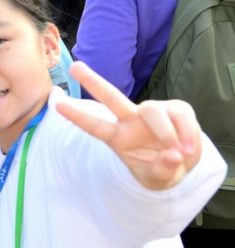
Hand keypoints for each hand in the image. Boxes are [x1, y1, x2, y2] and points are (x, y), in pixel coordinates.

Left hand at [56, 61, 202, 190]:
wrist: (184, 163)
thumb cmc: (161, 169)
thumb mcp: (158, 180)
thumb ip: (162, 171)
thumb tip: (173, 155)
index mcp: (118, 137)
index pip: (94, 125)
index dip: (78, 116)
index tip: (58, 105)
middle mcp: (131, 120)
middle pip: (111, 97)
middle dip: (93, 81)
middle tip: (74, 67)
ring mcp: (152, 113)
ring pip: (153, 110)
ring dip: (166, 133)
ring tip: (179, 153)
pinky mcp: (176, 110)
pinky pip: (181, 116)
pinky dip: (188, 133)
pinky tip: (189, 148)